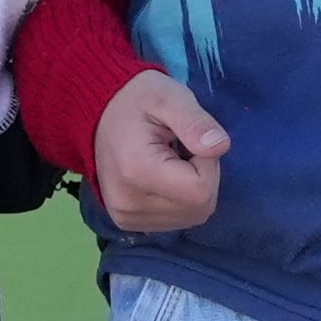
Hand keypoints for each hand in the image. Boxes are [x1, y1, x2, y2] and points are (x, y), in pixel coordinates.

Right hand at [93, 71, 229, 234]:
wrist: (99, 114)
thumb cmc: (138, 100)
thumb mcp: (169, 97)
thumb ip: (195, 122)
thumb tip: (221, 146)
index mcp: (138, 172)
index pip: (201, 190)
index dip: (208, 164)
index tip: (192, 140)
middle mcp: (129, 204)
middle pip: (199, 207)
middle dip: (204, 176)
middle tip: (183, 148)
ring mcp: (126, 218)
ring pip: (192, 216)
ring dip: (194, 189)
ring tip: (173, 161)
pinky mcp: (128, 223)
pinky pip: (177, 220)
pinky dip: (181, 200)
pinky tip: (165, 177)